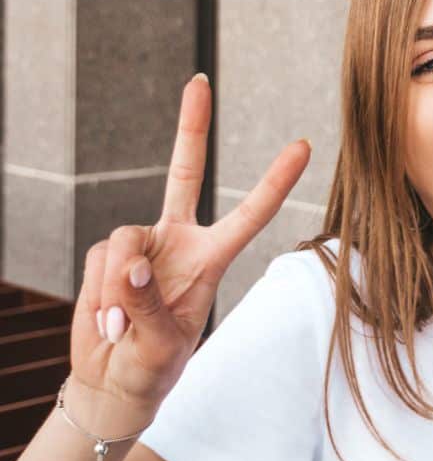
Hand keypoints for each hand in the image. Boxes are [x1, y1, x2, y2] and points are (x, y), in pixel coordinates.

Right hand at [65, 74, 310, 435]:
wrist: (114, 379)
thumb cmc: (154, 363)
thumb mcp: (164, 344)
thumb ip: (149, 305)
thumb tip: (131, 266)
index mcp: (212, 256)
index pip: (251, 212)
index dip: (275, 180)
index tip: (303, 145)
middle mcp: (178, 240)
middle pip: (184, 172)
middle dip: (190, 125)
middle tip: (200, 81)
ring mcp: (140, 244)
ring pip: (123, 242)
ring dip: (119, 291)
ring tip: (124, 327)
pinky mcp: (104, 257)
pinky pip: (100, 262)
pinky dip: (100, 297)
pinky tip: (108, 323)